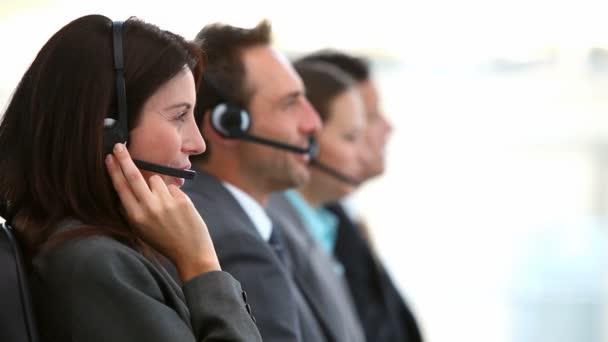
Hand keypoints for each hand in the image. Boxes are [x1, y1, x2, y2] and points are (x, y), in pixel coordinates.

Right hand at [105, 143, 219, 280]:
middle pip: (134, 176)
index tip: (109, 157)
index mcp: (136, 217)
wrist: (191, 253)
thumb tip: (126, 185)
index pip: (121, 188)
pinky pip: (173, 187)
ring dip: (158, 186)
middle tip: (119, 145)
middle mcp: (149, 208)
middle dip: (124, 159)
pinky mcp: (182, 200)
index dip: (114, 171)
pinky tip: (178, 210)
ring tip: (166, 206)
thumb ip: (133, 209)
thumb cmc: (164, 240)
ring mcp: (167, 203)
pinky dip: (174, 194)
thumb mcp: (141, 230)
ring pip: (156, 180)